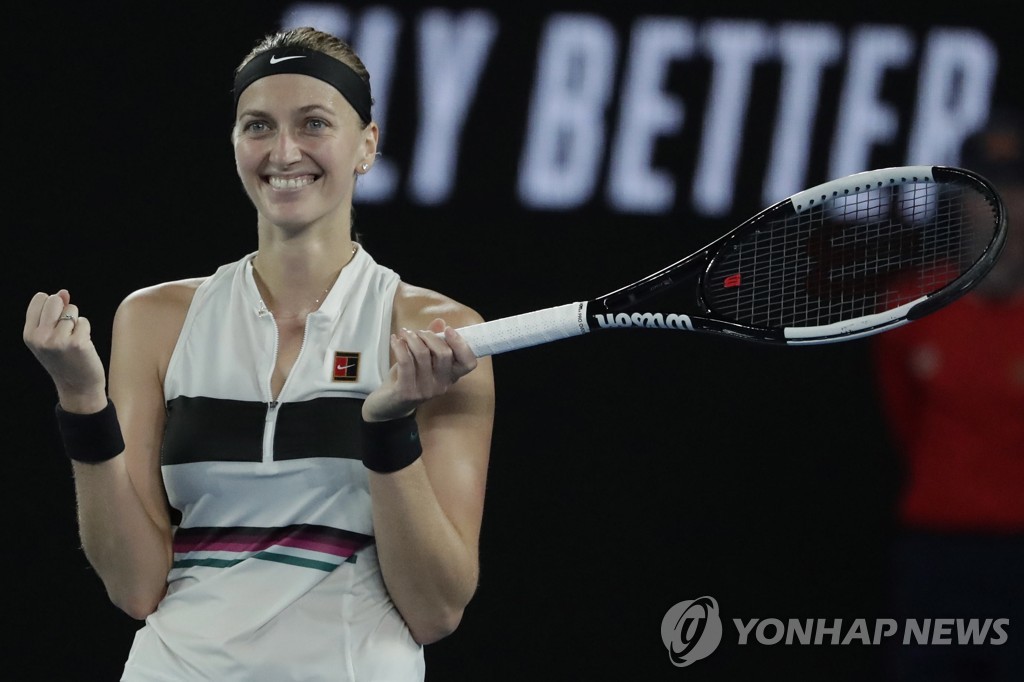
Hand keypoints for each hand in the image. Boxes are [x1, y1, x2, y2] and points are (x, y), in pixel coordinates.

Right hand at [23, 289, 107, 411]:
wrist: (77, 387)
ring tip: (73, 341)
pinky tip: (82, 346)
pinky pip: (84, 322)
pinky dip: (86, 331)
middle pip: (56, 300)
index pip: (40, 298)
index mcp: (29, 334)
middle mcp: (40, 337)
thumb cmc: (65, 359)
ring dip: (77, 323)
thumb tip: (64, 292)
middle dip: (65, 310)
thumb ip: (54, 313)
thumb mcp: (50, 336)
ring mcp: (58, 340)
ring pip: (72, 310)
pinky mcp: (77, 343)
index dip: (53, 305)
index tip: (55, 323)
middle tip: (66, 331)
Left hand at [362, 318, 477, 421]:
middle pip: (444, 354)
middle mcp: (442, 385)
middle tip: (416, 332)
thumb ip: (433, 342)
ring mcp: (425, 390)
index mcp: (450, 377)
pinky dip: (399, 346)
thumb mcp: (422, 360)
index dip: (461, 344)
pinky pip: (405, 361)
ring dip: (411, 338)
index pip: (468, 363)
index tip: (448, 330)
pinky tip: (394, 340)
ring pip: (423, 354)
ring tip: (404, 334)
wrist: (388, 404)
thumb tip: (440, 322)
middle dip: (429, 335)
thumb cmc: (408, 378)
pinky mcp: (407, 391)